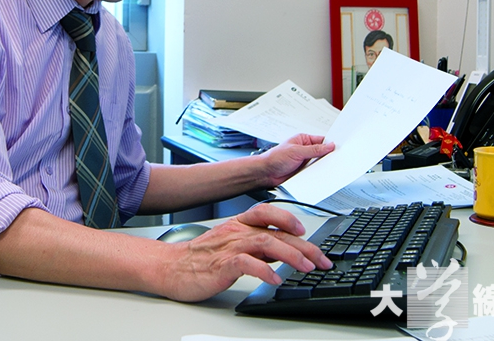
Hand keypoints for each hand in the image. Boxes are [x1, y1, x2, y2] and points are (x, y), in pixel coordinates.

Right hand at [159, 204, 332, 301]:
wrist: (171, 267)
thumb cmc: (200, 258)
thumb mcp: (232, 246)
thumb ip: (256, 245)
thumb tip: (285, 251)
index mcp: (238, 225)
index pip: (268, 213)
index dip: (289, 219)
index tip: (307, 232)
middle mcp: (236, 232)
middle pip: (276, 232)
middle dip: (304, 246)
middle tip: (322, 260)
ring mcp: (229, 247)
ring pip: (266, 242)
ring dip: (290, 255)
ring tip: (306, 267)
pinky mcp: (222, 265)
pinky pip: (247, 264)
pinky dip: (264, 271)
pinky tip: (275, 279)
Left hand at [259, 133, 334, 187]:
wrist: (266, 173)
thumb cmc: (275, 158)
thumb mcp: (296, 151)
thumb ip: (314, 149)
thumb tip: (329, 146)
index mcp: (303, 140)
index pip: (321, 140)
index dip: (331, 144)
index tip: (340, 148)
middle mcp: (305, 150)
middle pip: (322, 152)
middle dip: (328, 156)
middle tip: (338, 160)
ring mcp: (305, 161)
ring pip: (320, 163)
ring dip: (323, 166)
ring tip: (331, 168)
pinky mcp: (304, 171)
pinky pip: (315, 172)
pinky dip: (319, 174)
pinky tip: (323, 176)